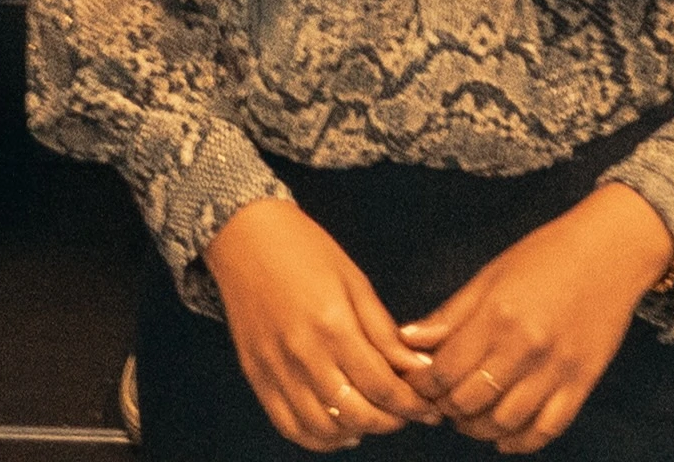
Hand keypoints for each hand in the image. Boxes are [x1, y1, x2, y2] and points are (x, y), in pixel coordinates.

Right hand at [205, 194, 434, 446]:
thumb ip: (384, 331)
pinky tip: (340, 429)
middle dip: (391, 421)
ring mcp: (275, 370)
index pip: (382, 385)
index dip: (412, 405)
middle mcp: (302, 354)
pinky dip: (318, 438)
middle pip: (357, 412)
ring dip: (358, 431)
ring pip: (324, 427)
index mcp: (333, 325)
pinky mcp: (256, 377)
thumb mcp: (355, 280)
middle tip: (408, 413)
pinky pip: (289, 426)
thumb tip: (419, 366)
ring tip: (376, 418)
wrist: (244, 236)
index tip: (429, 409)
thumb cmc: (304, 250)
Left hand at [406, 182, 673, 448]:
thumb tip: (408, 340)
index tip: (419, 384)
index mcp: (497, 315)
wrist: (612, 249)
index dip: (423, 385)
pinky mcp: (582, 383)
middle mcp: (526, 346)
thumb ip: (450, 314)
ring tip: (469, 417)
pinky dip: (520, 441)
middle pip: (469, 402)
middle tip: (442, 401)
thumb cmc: (548, 254)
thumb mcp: (491, 274)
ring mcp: (556, 368)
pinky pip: (546, 429)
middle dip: (446, 408)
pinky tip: (504, 435)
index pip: (444, 371)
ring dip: (478, 428)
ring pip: (504, 422)